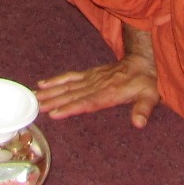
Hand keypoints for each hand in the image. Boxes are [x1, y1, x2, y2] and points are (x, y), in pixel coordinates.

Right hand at [36, 47, 159, 127]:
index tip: (54, 113)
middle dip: (52, 101)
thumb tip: (139, 123)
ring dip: (49, 92)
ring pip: (67, 86)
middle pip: (71, 94)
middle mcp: (97, 85)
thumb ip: (143, 109)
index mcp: (110, 93)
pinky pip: (70, 77)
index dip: (70, 108)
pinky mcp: (89, 74)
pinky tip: (42, 84)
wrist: (143, 61)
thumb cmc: (146, 83)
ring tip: (33, 98)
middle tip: (34, 108)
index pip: (87, 102)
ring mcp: (91, 78)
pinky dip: (56, 80)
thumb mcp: (150, 97)